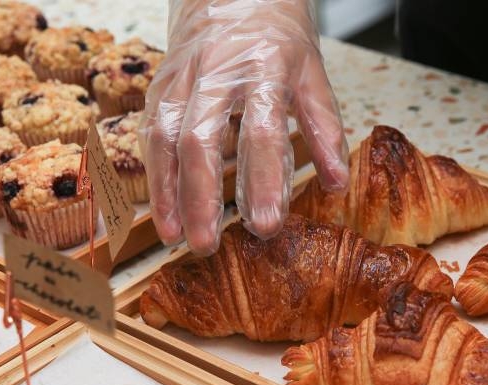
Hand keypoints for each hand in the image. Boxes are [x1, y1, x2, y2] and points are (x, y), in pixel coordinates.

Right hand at [139, 0, 348, 254]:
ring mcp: (181, 76)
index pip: (262, 130)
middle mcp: (215, 70)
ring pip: (164, 137)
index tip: (265, 225)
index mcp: (263, 66)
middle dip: (201, 197)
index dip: (262, 181)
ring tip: (178, 237)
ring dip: (167, 192)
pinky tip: (162, 211)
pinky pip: (150, 132)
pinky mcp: (159, 84)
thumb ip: (324, 127)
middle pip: (199, 139)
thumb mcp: (311, 72)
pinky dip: (154, 175)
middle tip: (208, 245)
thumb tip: (337, 184)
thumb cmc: (276, 35)